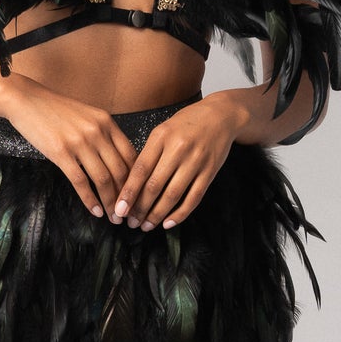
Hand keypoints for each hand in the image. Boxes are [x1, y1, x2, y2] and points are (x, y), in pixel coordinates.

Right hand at [2, 78, 141, 218]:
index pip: (132, 156)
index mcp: (107, 122)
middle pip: (121, 171)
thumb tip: (117, 160)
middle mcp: (97, 132)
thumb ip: (103, 134)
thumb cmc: (55, 110)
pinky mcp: (61, 153)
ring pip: (104, 179)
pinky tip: (95, 211)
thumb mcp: (87, 116)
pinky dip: (90, 200)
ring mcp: (80, 142)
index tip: (138, 196)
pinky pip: (81, 182)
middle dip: (128, 197)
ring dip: (111, 203)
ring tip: (114, 217)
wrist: (26, 100)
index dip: (138, 180)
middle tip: (129, 214)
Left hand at [113, 94, 238, 229]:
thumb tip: (131, 184)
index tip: (119, 209)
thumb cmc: (186, 124)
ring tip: (146, 225)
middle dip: (140, 208)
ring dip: (157, 214)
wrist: (220, 116)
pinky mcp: (210, 172)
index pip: (140, 169)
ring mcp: (195, 161)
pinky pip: (194, 198)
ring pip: (173, 195)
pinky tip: (168, 223)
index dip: (129, 192)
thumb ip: (148, 153)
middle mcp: (178, 149)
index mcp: (161, 137)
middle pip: (155, 185)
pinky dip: (180, 213)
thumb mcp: (163, 130)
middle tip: (131, 223)